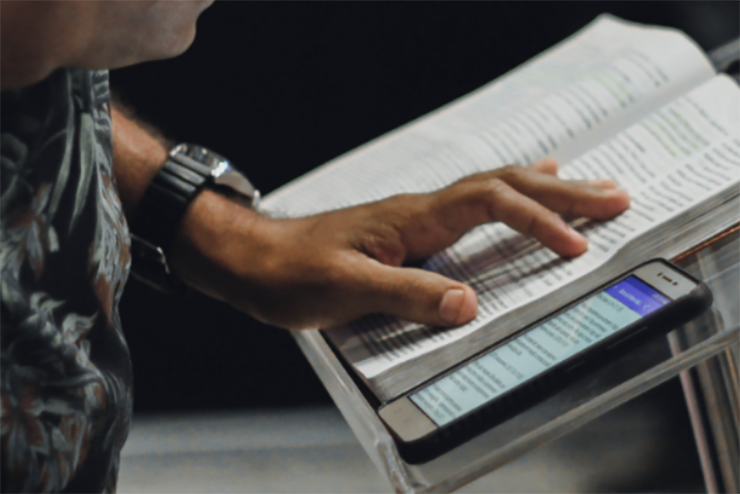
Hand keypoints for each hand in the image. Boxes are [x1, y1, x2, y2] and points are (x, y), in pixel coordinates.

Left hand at [169, 160, 629, 329]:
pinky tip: (518, 197)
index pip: (489, 203)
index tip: (574, 245)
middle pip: (503, 186)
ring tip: (588, 186)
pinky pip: (471, 208)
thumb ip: (405, 294)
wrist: (253, 260)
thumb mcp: (345, 289)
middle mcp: (420, 210)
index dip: (537, 219)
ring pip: (492, 192)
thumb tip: (468, 304)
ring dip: (543, 191)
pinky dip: (507, 200)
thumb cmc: (290, 272)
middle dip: (561, 193)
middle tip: (616, 195)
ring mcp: (417, 219)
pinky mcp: (410, 234)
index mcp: (412, 217)